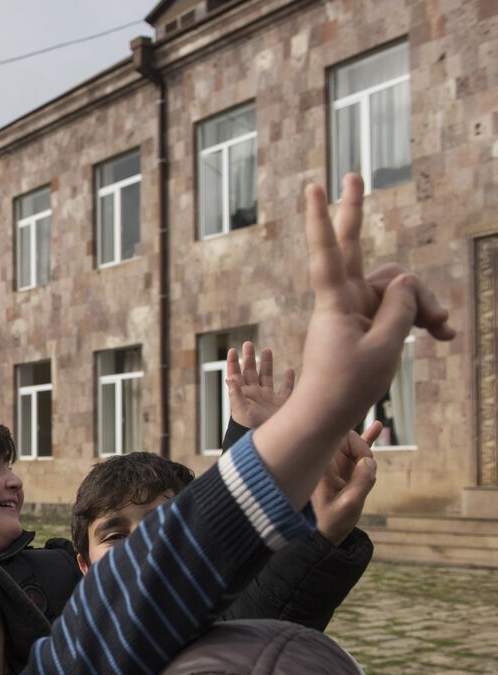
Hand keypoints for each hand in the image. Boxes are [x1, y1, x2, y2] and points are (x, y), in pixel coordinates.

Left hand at [225, 341, 293, 429]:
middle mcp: (255, 395)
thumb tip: (229, 379)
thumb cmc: (251, 429)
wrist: (269, 442)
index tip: (233, 350)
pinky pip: (286, 389)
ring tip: (266, 349)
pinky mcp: (282, 404)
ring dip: (266, 363)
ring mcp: (269, 399)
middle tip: (248, 343)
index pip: (236, 375)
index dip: (233, 363)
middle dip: (249, 358)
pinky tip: (290, 370)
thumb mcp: (241, 411)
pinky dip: (289, 379)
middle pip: (251, 372)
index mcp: (244, 395)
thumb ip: (235, 395)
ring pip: (267, 376)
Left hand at [295, 174, 453, 435]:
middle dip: (355, 213)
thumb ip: (400, 308)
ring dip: (423, 305)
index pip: (328, 252)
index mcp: (336, 303)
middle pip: (356, 249)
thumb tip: (407, 280)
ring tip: (443, 331)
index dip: (323, 220)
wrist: (328, 415)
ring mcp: (355, 309)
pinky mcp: (367, 322)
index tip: (313, 189)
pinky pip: (397, 308)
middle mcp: (343, 299)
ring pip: (395, 288)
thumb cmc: (348, 384)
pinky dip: (419, 319)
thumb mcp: (384, 346)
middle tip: (352, 175)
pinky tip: (443, 335)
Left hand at [313, 422, 381, 544]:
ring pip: (354, 447)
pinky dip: (366, 442)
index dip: (358, 444)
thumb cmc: (331, 521)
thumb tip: (369, 461)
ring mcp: (334, 465)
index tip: (365, 463)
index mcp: (321, 464)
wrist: (323, 534)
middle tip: (365, 472)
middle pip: (347, 439)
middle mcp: (325, 461)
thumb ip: (362, 480)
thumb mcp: (350, 504)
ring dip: (366, 454)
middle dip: (362, 450)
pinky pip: (355, 452)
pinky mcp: (342, 470)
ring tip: (369, 455)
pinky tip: (376, 427)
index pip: (340, 436)